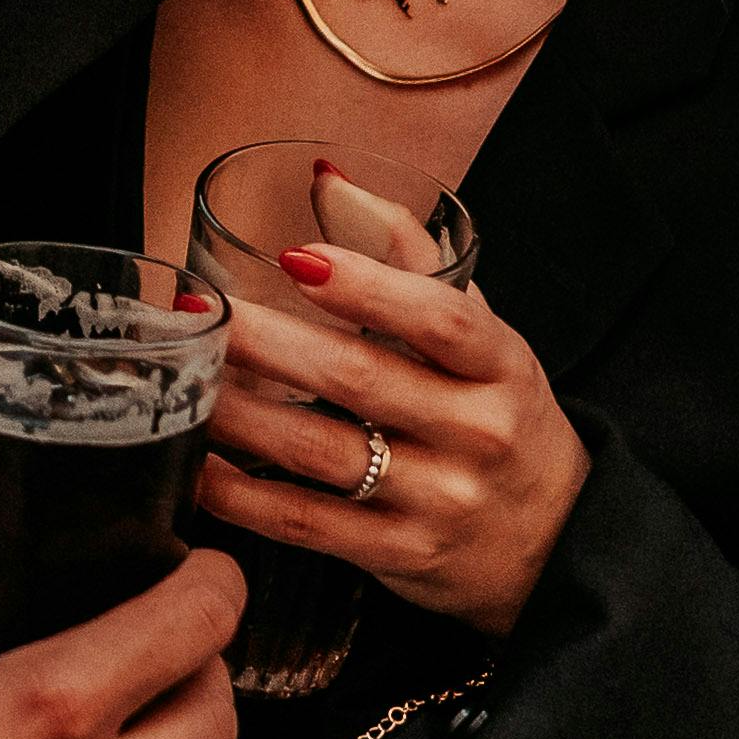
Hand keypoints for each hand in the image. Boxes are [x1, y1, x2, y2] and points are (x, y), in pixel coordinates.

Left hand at [198, 221, 592, 634]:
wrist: (555, 541)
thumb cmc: (497, 415)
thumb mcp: (482, 337)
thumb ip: (409, 257)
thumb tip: (328, 182)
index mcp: (501, 365)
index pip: (441, 319)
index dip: (368, 286)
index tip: (294, 257)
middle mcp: (477, 433)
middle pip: (360, 379)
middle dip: (266, 343)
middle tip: (200, 311)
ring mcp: (440, 500)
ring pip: (322, 451)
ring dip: (239, 415)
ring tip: (183, 380)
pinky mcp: (401, 556)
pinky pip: (308, 523)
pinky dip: (245, 496)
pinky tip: (201, 465)